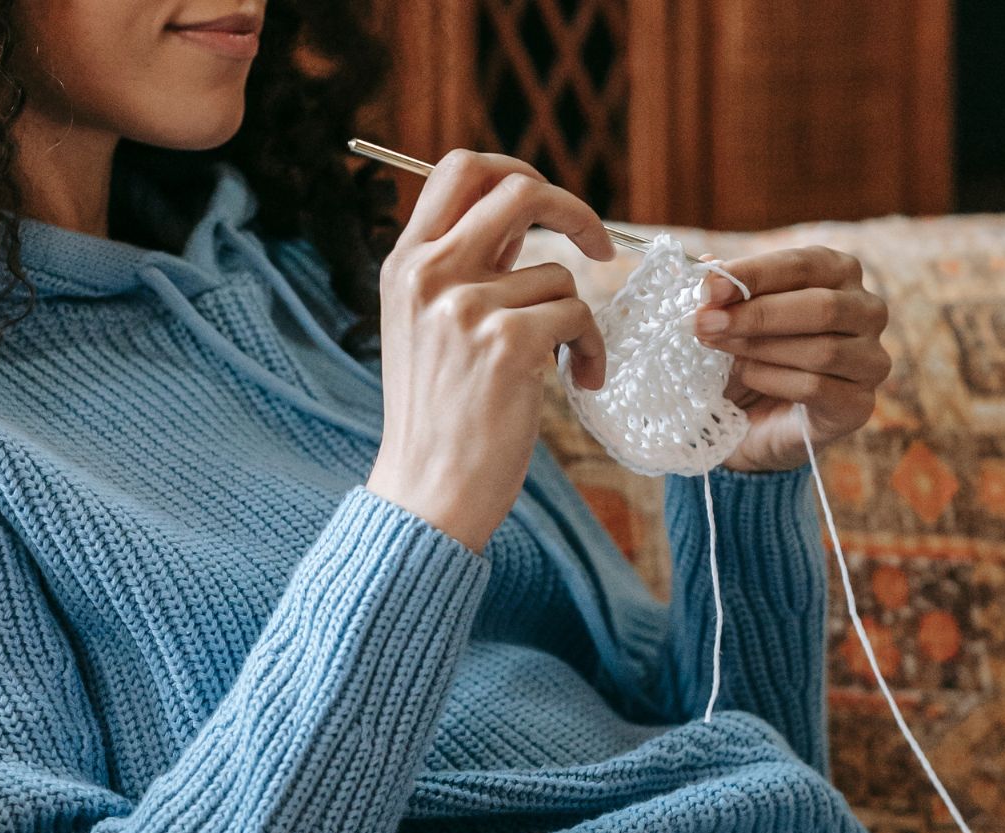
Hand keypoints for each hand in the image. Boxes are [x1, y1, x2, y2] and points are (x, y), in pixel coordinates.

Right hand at [365, 150, 615, 551]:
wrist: (427, 492)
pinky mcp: (506, 344)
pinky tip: (580, 381)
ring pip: (559, 274)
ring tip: (567, 363)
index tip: (550, 208)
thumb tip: (525, 209)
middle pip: (516, 188)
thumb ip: (463, 267)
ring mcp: (464, 307)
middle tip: (599, 247)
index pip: (459, 168)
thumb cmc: (438, 416)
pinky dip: (592, 351)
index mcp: (404, 264)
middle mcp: (427, 275)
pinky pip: (578, 317)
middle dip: (573, 209)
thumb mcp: (426, 326)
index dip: (516, 171)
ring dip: (579, 319)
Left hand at [690, 246, 891, 471]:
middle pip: (822, 306)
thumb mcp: (734, 315)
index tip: (708, 288)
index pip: (804, 265)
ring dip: (758, 348)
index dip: (754, 274)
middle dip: (756, 315)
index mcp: (839, 274)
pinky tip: (746, 378)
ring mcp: (870, 360)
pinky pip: (817, 388)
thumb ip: (726, 291)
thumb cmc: (752, 353)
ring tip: (716, 347)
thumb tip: (707, 265)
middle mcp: (867, 311)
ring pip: (822, 350)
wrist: (758, 421)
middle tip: (705, 323)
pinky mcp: (858, 405)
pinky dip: (773, 380)